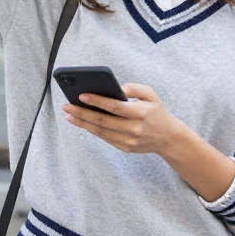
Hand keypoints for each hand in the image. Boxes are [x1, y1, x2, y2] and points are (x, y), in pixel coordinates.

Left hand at [62, 83, 185, 155]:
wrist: (168, 138)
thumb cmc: (157, 112)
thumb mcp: (151, 95)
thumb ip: (134, 88)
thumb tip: (116, 88)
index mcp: (141, 113)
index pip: (115, 107)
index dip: (97, 101)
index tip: (81, 95)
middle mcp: (134, 128)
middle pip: (103, 121)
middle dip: (82, 113)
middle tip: (66, 106)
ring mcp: (129, 140)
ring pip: (101, 132)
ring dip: (82, 123)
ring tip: (68, 114)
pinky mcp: (126, 148)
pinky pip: (105, 138)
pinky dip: (92, 130)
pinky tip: (82, 122)